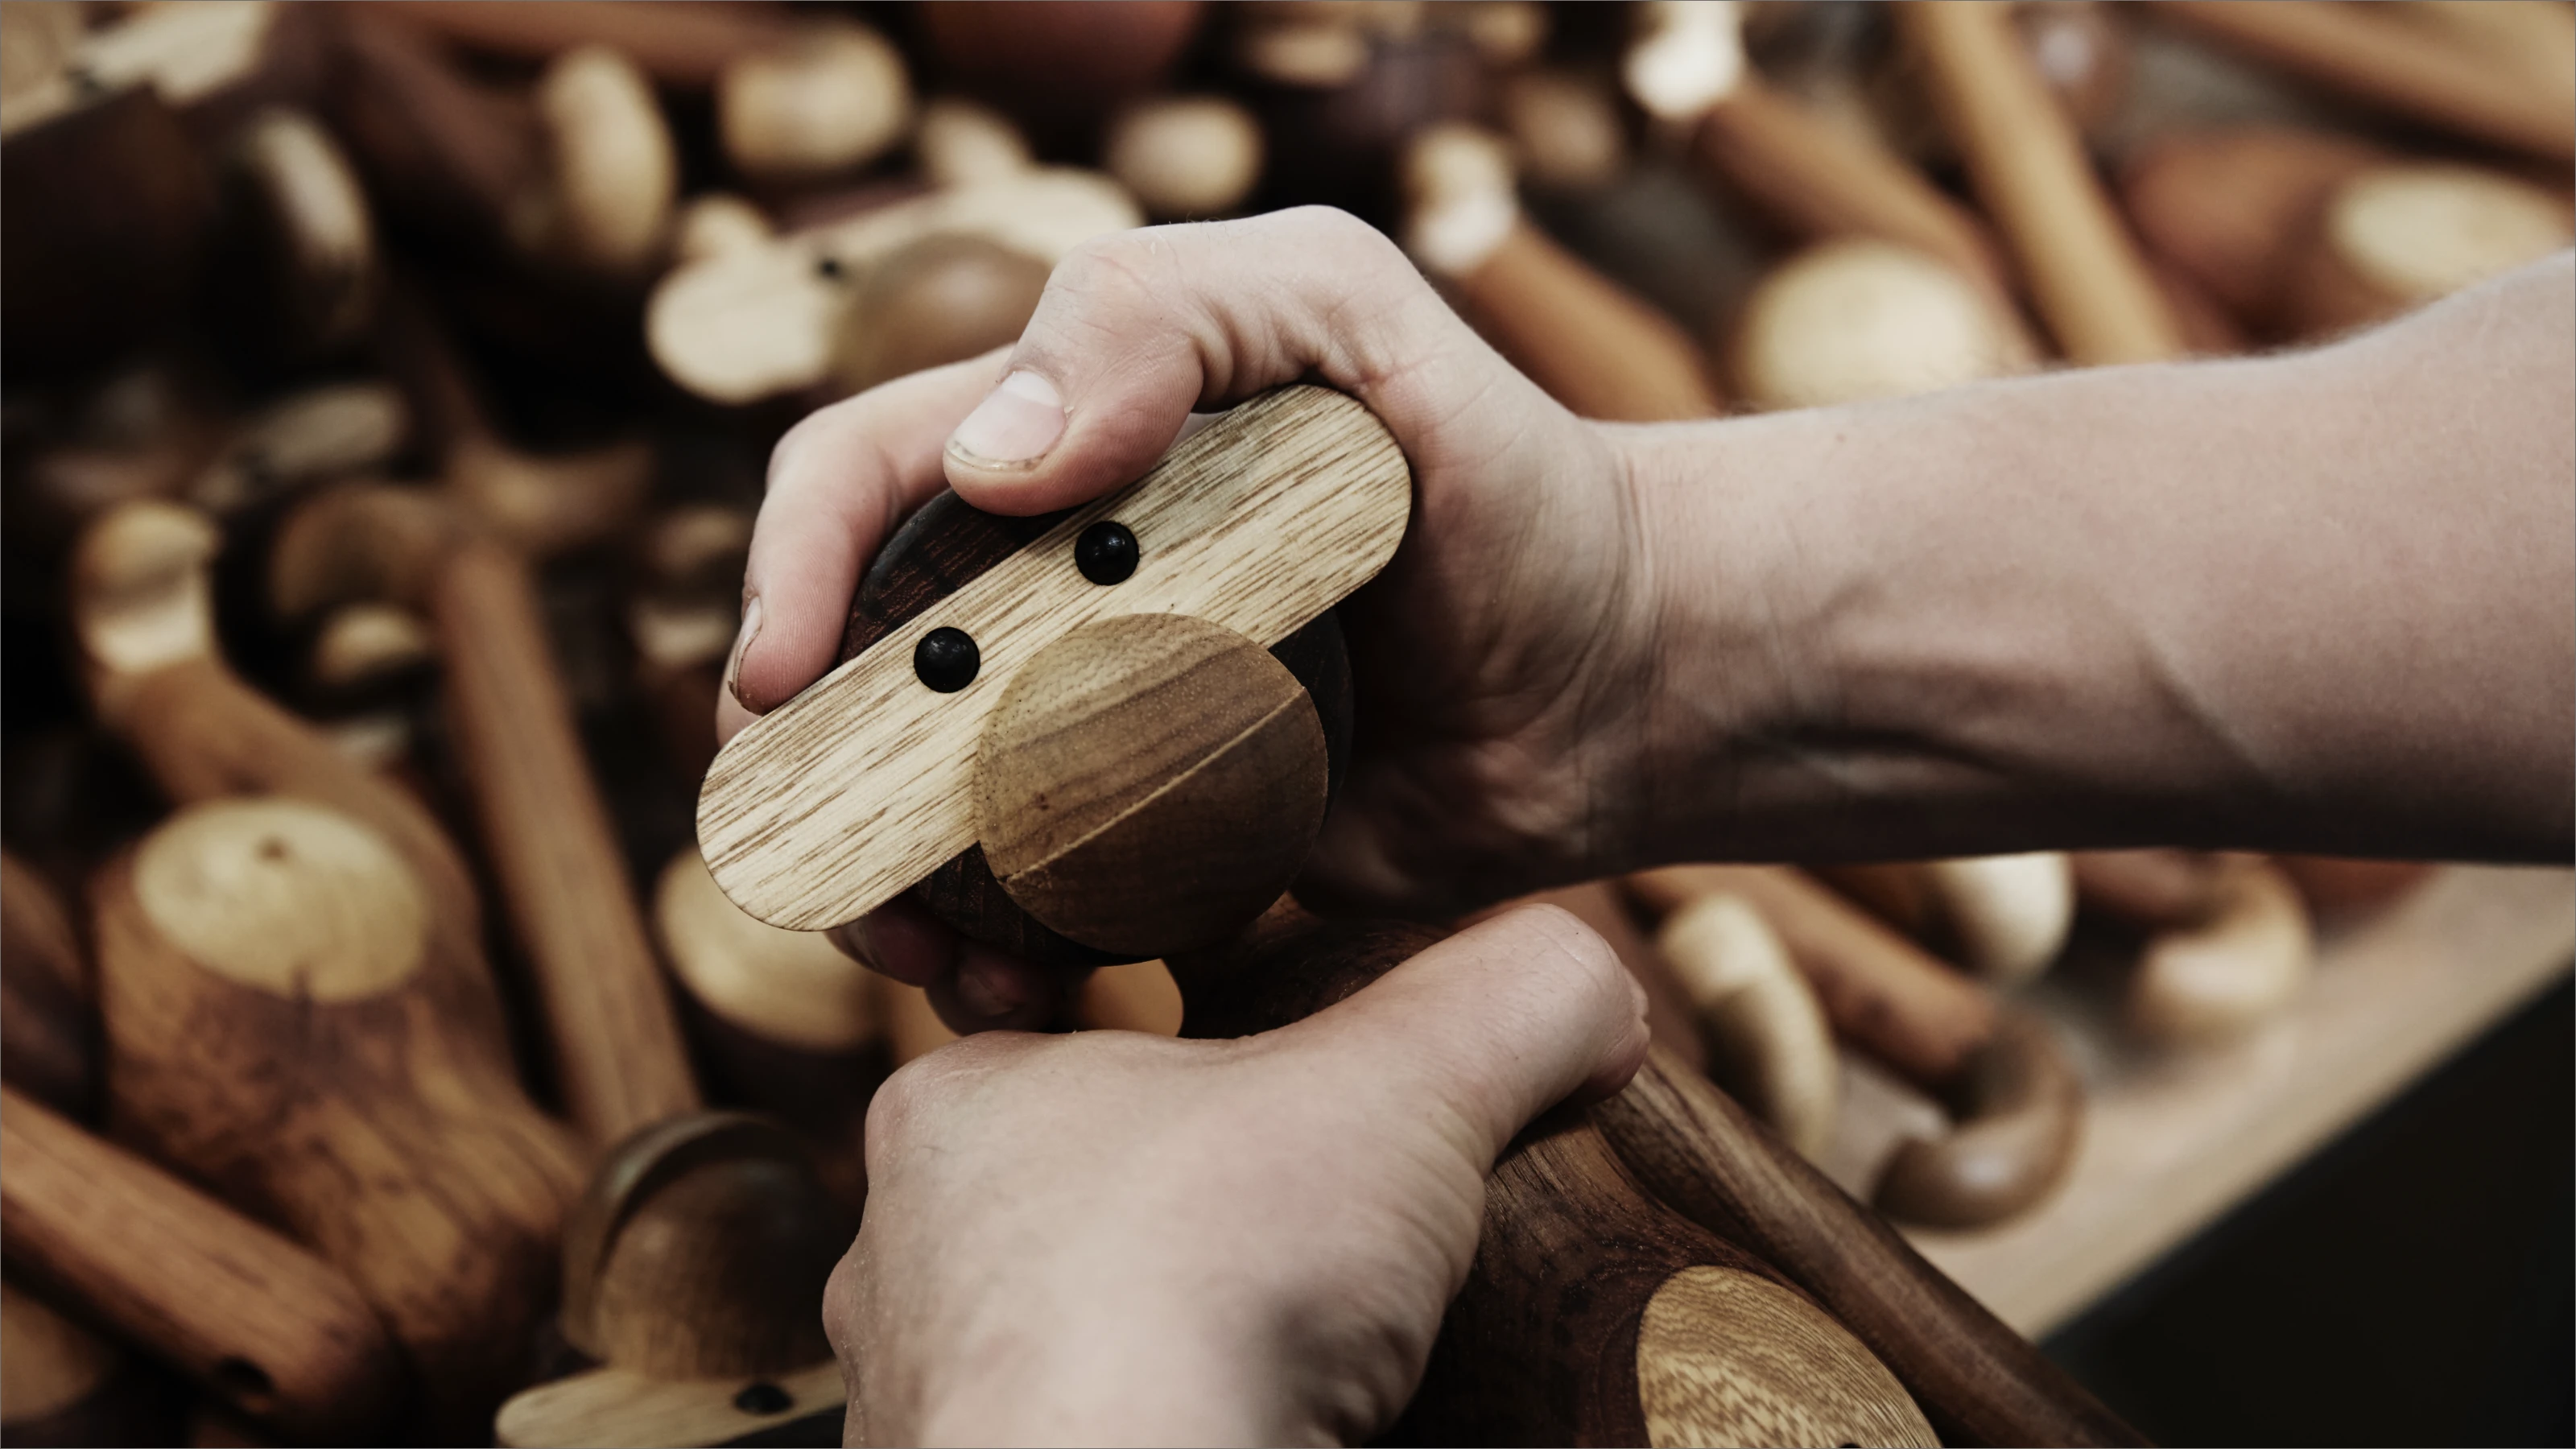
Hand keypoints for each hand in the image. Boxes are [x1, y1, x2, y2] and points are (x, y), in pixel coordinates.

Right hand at [722, 207, 1674, 1029]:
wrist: (1618, 679)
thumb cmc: (1500, 477)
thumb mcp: (1353, 318)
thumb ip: (1177, 316)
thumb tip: (996, 457)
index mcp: (1063, 439)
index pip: (861, 478)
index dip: (788, 565)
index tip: (777, 683)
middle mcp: (1047, 583)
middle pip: (851, 667)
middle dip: (801, 767)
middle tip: (825, 861)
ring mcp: (1087, 724)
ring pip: (907, 807)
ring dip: (873, 883)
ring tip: (917, 955)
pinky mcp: (1145, 850)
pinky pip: (1019, 911)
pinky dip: (990, 958)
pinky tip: (1023, 995)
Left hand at [824, 904, 1650, 1445]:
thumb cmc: (1209, 1283)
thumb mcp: (1410, 1085)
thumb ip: (1513, 998)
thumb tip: (1595, 981)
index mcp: (957, 1103)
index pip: (1098, 1057)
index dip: (1229, 1084)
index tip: (1314, 1135)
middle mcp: (902, 1251)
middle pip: (1086, 1208)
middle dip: (1204, 1234)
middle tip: (1315, 1263)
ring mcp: (918, 1396)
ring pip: (1069, 1345)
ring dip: (1171, 1351)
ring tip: (1284, 1372)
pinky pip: (1072, 1438)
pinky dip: (1159, 1434)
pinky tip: (1239, 1437)